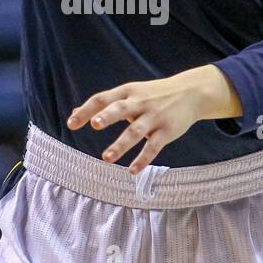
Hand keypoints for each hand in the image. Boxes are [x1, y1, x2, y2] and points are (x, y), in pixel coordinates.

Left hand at [66, 65, 241, 173]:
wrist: (191, 93)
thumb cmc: (153, 94)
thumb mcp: (129, 93)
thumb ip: (104, 103)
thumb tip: (74, 112)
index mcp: (127, 92)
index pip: (103, 98)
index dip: (86, 110)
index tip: (71, 123)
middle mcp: (140, 103)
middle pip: (121, 108)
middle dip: (108, 116)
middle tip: (94, 124)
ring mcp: (154, 117)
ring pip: (136, 131)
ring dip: (121, 144)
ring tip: (106, 158)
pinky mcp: (167, 131)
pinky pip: (153, 146)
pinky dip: (143, 159)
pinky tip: (132, 171)